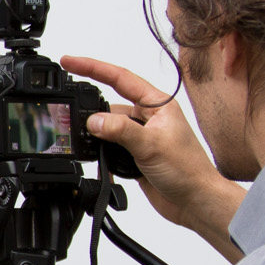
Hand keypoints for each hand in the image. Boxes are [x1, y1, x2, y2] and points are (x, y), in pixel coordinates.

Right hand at [59, 55, 245, 263]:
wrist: (195, 202)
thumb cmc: (188, 170)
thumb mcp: (151, 145)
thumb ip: (120, 130)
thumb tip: (93, 120)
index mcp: (158, 104)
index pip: (120, 78)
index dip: (92, 67)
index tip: (69, 62)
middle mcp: (148, 118)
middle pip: (109, 105)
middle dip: (91, 111)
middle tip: (70, 115)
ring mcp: (140, 137)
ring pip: (108, 129)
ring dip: (98, 138)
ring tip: (91, 146)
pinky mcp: (134, 156)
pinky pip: (110, 148)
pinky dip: (102, 154)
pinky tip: (102, 161)